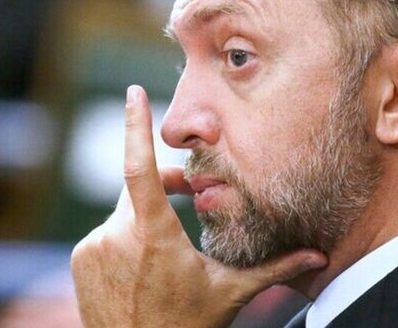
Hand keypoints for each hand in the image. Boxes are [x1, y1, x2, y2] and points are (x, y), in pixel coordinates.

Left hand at [71, 85, 326, 327]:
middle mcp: (116, 235)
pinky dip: (126, 237)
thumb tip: (319, 257)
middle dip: (165, 186)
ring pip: (125, 213)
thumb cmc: (185, 327)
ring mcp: (93, 247)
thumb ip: (275, 268)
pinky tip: (144, 268)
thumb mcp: (232, 293)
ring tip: (167, 252)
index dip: (135, 125)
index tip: (133, 93)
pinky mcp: (79, 259)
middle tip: (189, 192)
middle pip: (140, 189)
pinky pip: (106, 232)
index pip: (139, 168)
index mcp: (154, 235)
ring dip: (146, 218)